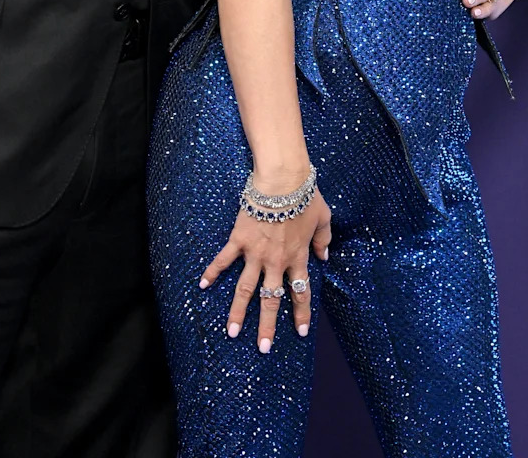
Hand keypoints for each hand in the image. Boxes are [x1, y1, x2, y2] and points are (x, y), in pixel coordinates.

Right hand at [199, 188, 331, 351]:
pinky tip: (202, 286)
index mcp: (297, 257)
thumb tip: (324, 256)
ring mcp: (255, 253)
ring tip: (232, 332)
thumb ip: (323, 240)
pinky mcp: (239, 240)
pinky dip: (212, 272)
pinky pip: (224, 260)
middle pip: (271, 299)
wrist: (283, 179)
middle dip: (267, 326)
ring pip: (245, 289)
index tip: (301, 332)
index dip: (301, 314)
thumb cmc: (306, 195)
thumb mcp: (323, 218)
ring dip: (238, 312)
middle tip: (263, 348)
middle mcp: (276, 261)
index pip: (300, 292)